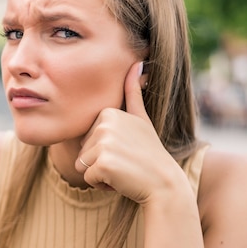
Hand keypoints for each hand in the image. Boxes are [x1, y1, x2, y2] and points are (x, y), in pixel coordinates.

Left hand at [74, 62, 186, 205]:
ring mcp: (103, 143)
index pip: (87, 137)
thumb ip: (133, 93)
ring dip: (99, 173)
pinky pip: (87, 177)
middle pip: (82, 150)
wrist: (165, 184)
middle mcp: (105, 124)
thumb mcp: (141, 119)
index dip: (103, 149)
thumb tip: (137, 63)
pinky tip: (120, 180)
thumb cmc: (150, 154)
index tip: (125, 149)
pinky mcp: (102, 163)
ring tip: (123, 170)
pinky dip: (101, 184)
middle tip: (125, 161)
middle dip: (100, 161)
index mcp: (109, 112)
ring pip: (81, 164)